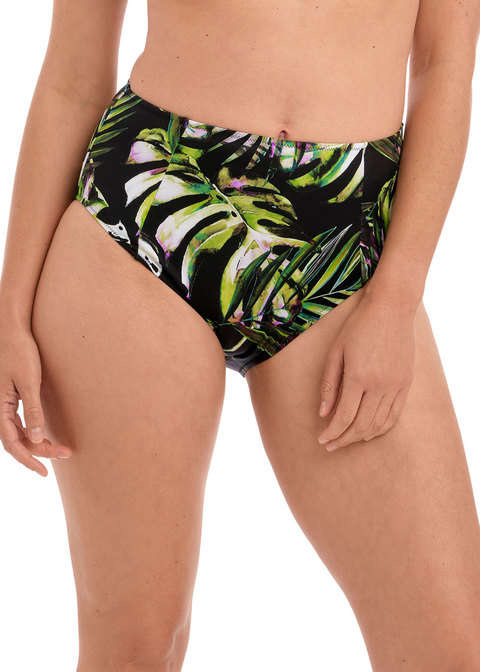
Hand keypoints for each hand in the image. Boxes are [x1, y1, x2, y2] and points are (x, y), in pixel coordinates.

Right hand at [0, 323, 71, 475]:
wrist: (13, 331)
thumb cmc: (19, 353)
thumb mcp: (29, 382)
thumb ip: (32, 410)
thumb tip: (38, 438)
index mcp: (0, 407)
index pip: (12, 443)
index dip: (28, 459)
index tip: (44, 471)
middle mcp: (0, 408)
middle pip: (18, 440)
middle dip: (39, 452)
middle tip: (64, 454)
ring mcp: (6, 404)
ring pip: (20, 432)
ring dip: (39, 443)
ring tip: (61, 449)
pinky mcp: (13, 398)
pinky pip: (22, 422)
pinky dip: (35, 432)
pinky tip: (47, 435)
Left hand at [317, 292, 415, 451]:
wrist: (391, 308)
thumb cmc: (358, 326)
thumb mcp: (335, 352)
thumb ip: (329, 384)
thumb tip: (323, 413)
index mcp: (359, 377)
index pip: (344, 417)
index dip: (331, 433)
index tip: (321, 440)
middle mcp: (380, 385)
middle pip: (361, 425)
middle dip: (343, 439)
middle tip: (330, 445)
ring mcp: (396, 385)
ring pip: (379, 424)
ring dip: (361, 436)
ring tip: (346, 440)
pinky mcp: (406, 383)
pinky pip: (394, 415)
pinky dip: (381, 428)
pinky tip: (368, 431)